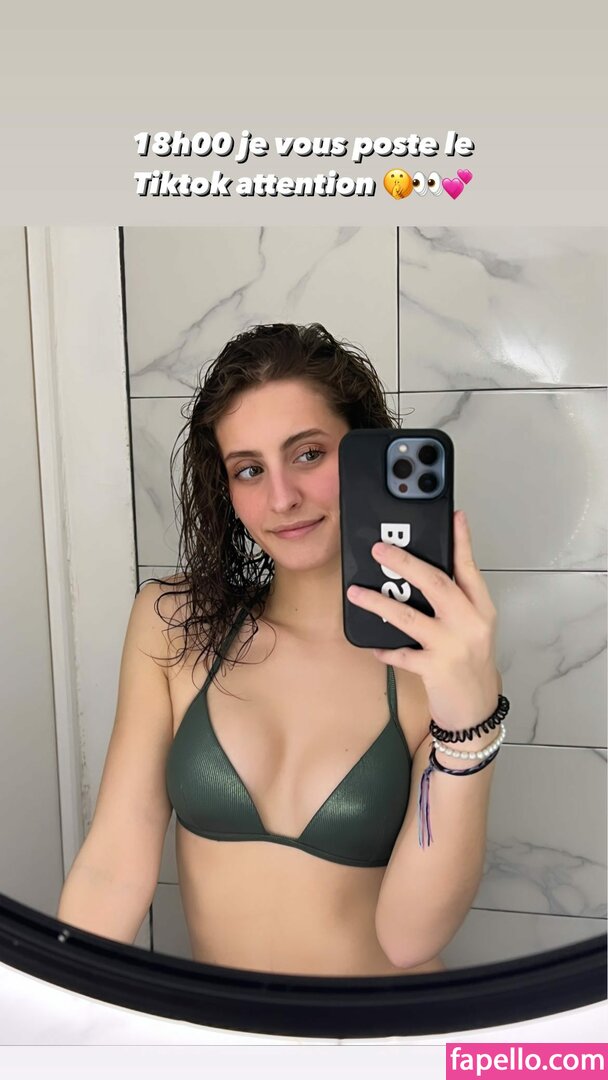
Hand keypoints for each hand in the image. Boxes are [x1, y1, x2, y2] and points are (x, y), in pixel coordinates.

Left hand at [346, 510, 500, 731]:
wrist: (477, 709)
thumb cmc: (470, 663)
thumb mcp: (472, 627)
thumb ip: (456, 601)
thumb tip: (423, 571)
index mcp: (481, 609)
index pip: (469, 568)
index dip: (461, 542)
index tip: (454, 516)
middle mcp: (470, 624)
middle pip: (436, 584)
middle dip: (405, 563)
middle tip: (379, 548)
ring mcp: (453, 646)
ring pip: (409, 617)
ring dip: (378, 602)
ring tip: (356, 593)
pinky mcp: (436, 669)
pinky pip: (401, 654)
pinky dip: (384, 648)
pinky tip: (372, 645)